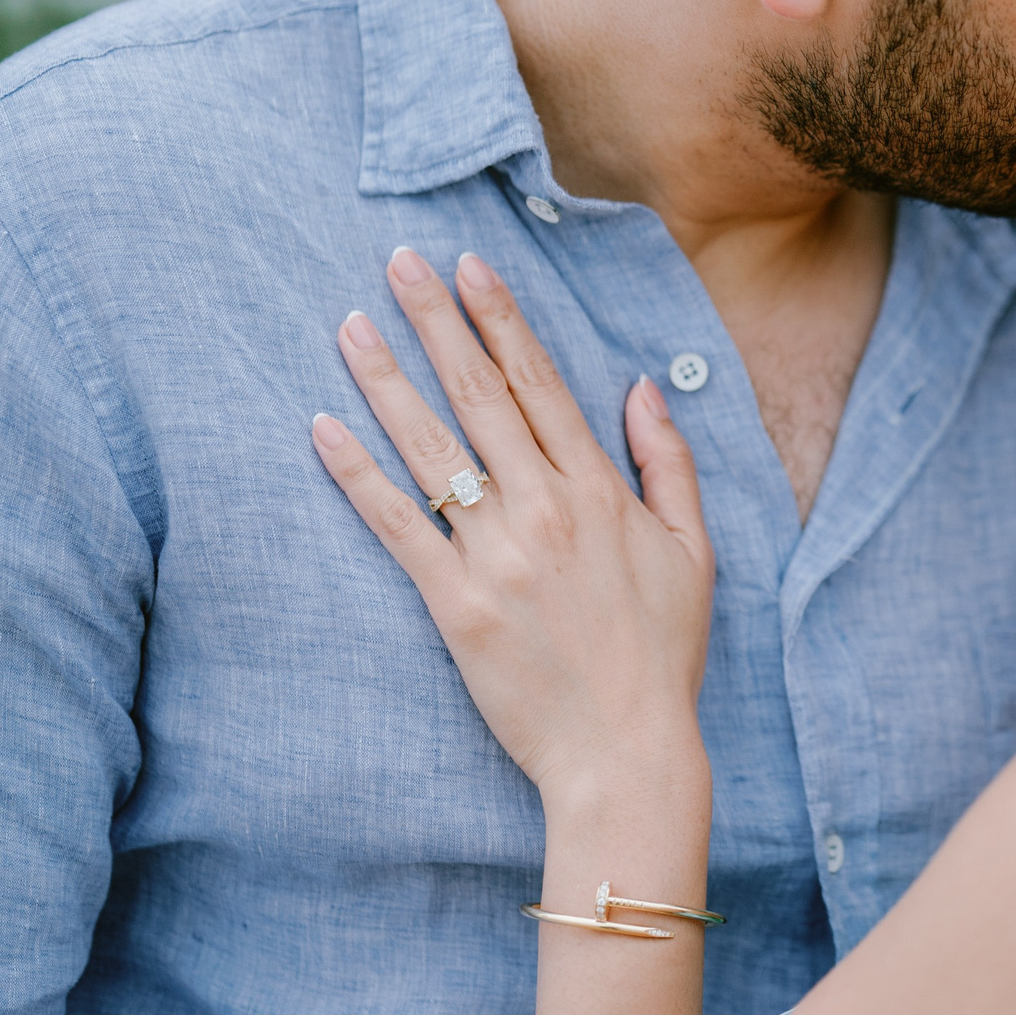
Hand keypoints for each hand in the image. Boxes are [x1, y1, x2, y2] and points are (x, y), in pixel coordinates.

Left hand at [311, 248, 714, 807]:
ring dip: (385, 380)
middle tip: (397, 263)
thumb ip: (666, 461)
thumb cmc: (663, 654)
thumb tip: (639, 385)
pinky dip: (356, 474)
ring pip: (430, 448)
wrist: (625, 751)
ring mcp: (497, 556)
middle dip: (435, 322)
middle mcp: (546, 510)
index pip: (542, 384)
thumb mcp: (694, 549)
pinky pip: (396, 527)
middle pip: (479, 396)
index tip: (468, 266)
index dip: (501, 320)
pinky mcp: (456, 605)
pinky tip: (321, 428)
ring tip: (349, 325)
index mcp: (600, 492)